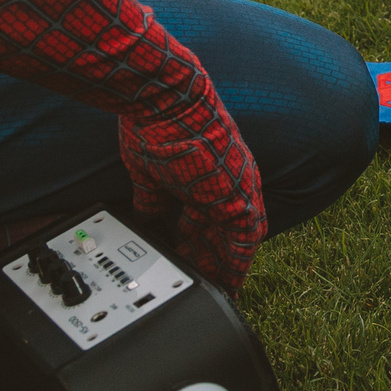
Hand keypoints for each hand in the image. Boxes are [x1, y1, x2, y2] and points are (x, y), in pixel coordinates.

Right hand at [118, 107, 266, 291]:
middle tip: (203, 281)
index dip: (197, 238)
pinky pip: (244, 242)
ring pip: (236, 239)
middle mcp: (225, 183)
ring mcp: (235, 189)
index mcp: (204, 175)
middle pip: (220, 231)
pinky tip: (229, 284)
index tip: (187, 256)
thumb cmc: (155, 124)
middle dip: (210, 258)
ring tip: (217, 290)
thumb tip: (145, 216)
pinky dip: (236, 264)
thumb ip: (154, 197)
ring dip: (225, 266)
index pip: (204, 215)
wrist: (165, 100)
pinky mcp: (239, 198)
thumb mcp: (150, 170)